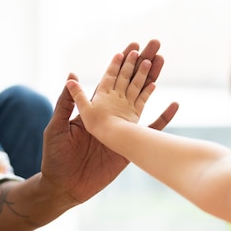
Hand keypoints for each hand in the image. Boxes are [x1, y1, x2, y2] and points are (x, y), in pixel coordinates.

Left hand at [40, 41, 177, 203]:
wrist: (64, 186)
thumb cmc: (55, 156)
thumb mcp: (57, 127)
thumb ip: (67, 104)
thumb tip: (72, 77)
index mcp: (93, 109)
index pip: (110, 80)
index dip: (121, 63)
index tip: (132, 46)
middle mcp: (110, 115)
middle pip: (130, 83)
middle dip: (141, 63)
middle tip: (154, 44)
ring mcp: (122, 130)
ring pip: (142, 99)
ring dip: (152, 81)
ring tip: (162, 61)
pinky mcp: (130, 147)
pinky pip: (151, 131)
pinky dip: (164, 119)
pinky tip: (175, 104)